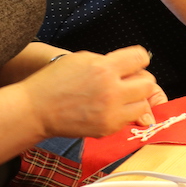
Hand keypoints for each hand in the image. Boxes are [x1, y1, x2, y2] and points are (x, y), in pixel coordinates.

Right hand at [24, 46, 164, 138]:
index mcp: (104, 68)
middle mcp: (111, 90)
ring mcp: (111, 112)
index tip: (133, 62)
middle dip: (140, 79)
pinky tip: (108, 108)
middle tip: (128, 80)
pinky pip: (129, 119)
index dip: (138, 59)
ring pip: (144, 104)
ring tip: (120, 96)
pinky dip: (123, 113)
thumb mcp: (82, 59)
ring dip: (135, 99)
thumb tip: (129, 66)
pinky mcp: (107, 128)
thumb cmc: (55, 81)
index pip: (140, 57)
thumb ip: (108, 61)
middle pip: (148, 83)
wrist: (37, 109)